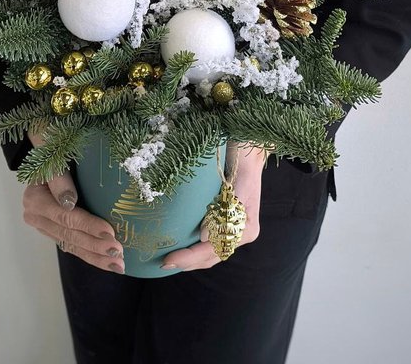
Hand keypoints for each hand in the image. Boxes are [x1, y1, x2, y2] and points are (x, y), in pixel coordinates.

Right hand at [22, 129, 125, 273]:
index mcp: (34, 198)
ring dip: (96, 257)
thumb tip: (69, 202)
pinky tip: (108, 262)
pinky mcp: (54, 231)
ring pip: (71, 245)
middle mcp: (36, 216)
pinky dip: (91, 255)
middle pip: (69, 234)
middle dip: (95, 246)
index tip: (110, 232)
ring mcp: (44, 226)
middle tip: (119, 253)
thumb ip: (60, 179)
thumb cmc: (57, 151)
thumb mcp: (56, 159)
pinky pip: (72, 246)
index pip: (65, 216)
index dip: (87, 225)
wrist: (49, 152)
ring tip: (118, 265)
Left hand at [159, 142, 266, 271]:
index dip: (191, 256)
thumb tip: (203, 235)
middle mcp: (243, 232)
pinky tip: (182, 247)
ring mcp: (237, 229)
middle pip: (212, 256)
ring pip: (211, 253)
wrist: (247, 146)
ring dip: (191, 259)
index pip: (214, 249)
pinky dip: (196, 249)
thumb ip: (225, 210)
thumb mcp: (234, 184)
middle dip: (188, 262)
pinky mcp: (228, 222)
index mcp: (246, 227)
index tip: (170, 258)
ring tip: (169, 260)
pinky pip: (211, 243)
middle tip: (163, 263)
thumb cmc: (240, 161)